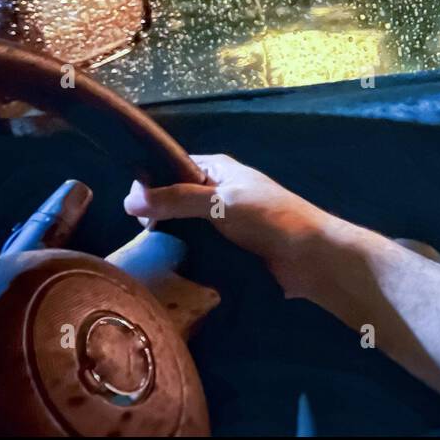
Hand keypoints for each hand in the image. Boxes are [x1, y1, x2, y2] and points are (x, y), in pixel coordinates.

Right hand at [124, 153, 330, 296]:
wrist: (311, 258)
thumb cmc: (270, 218)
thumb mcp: (220, 203)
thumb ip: (177, 199)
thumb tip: (128, 199)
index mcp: (218, 169)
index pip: (172, 167)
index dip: (150, 182)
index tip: (128, 205)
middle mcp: (217, 193)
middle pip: (174, 201)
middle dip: (156, 216)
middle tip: (137, 238)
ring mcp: (221, 224)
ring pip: (183, 229)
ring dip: (169, 241)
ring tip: (144, 258)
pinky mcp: (226, 251)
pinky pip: (196, 251)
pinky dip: (183, 258)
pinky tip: (165, 272)